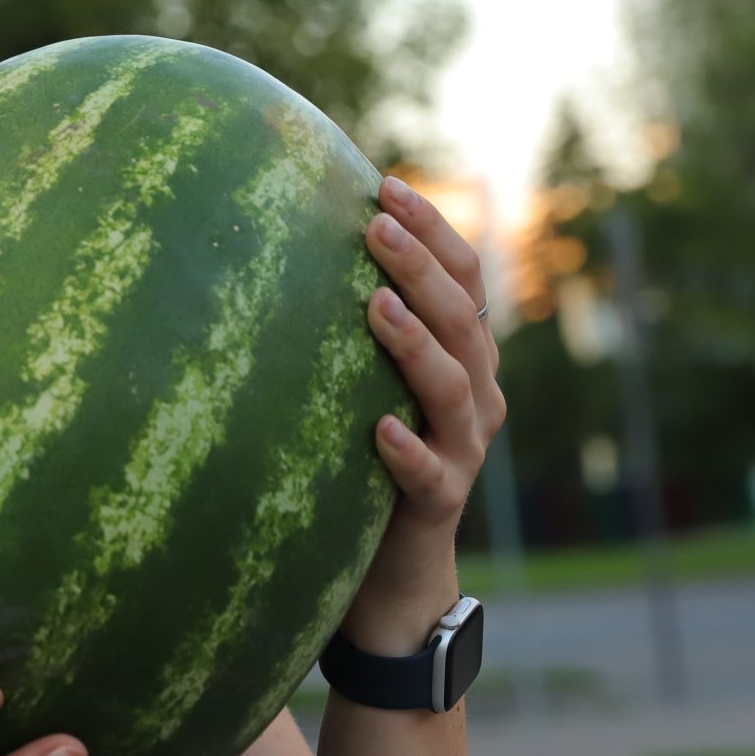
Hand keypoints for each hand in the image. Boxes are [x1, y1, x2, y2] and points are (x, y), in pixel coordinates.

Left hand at [354, 175, 506, 643]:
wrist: (393, 570)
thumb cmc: (362, 455)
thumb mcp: (360, 380)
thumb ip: (348, 322)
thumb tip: (278, 239)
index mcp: (463, 355)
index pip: (462, 278)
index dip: (433, 229)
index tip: (384, 185)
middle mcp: (476, 395)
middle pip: (462, 321)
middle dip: (421, 268)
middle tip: (374, 229)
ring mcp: (463, 450)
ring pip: (455, 389)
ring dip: (416, 345)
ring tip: (375, 307)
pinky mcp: (441, 504)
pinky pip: (430, 475)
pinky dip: (407, 450)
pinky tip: (377, 428)